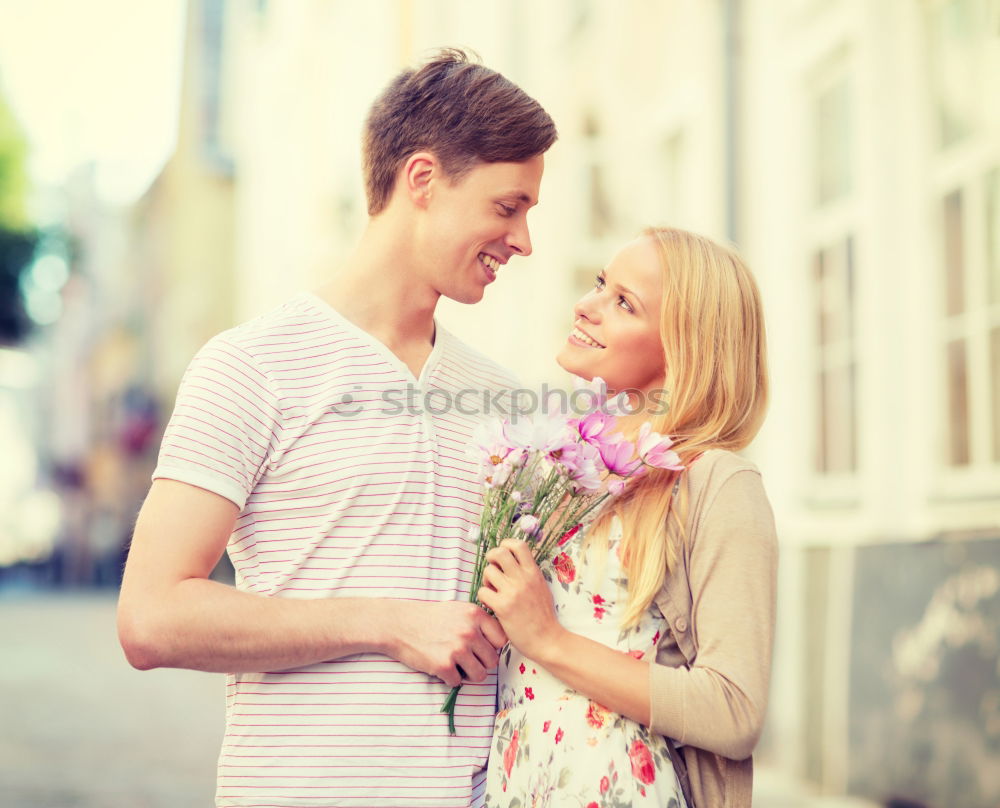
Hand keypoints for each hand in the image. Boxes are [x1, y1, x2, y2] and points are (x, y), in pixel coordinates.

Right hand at [387, 601, 506, 687]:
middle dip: (481, 663)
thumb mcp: (458, 609)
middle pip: (492, 661)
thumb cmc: (429, 617)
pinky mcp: (444, 665)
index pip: (501, 640)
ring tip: (456, 665)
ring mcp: (457, 649)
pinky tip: (441, 667)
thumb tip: (499, 642)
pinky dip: (450, 678)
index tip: (481, 648)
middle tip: (466, 659)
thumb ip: (478, 622)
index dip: (492, 647)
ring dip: (469, 674)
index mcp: (475, 615)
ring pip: (480, 675)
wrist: (398, 624)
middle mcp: (469, 631)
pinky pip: (458, 682)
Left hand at [477, 538, 561, 663]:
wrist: (547, 640)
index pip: (519, 545)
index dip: (506, 544)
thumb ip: (529, 574)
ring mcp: (512, 592)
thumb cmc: (543, 616)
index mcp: (534, 572)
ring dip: (487, 580)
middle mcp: (523, 578)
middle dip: (491, 557)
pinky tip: (491, 603)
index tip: (503, 552)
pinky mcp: (503, 607)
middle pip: (500, 552)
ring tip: (493, 590)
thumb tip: (513, 562)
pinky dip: (484, 597)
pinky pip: (483, 592)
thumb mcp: (541, 588)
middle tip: (493, 568)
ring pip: (488, 571)